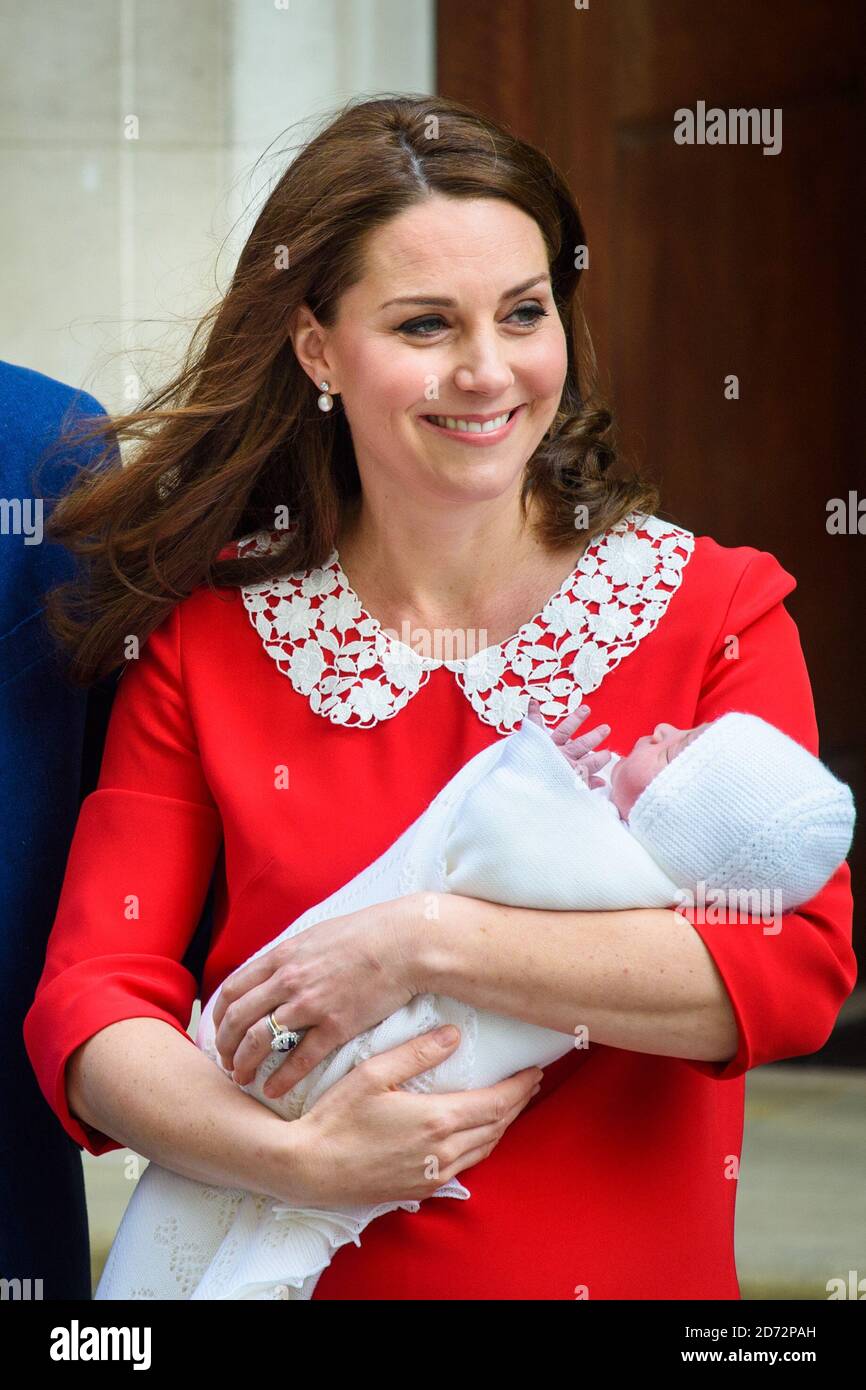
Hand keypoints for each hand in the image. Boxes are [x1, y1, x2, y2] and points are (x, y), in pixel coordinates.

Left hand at [211, 894, 422, 1099]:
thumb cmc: (366, 934)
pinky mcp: (336, 1025)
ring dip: (244, 1064)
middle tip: (225, 1062)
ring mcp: (311, 1004)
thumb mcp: (317, 935)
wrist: (404, 942)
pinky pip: (300, 1059)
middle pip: (237, 1018)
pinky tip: (273, 1090)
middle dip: (224, 1045)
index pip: (233, 989)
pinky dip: (281, 1079)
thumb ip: (292, 954)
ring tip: (241, 1078)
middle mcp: (289, 980)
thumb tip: (276, 969)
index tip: (220, 1031)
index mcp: (282, 956)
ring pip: (259, 1040)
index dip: (219, 1016)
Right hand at [291, 1026, 543, 1207]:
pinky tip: (474, 1135)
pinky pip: (463, 1167)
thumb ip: (417, 1053)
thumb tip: (454, 1035)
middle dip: (517, 1104)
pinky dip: (479, 1147)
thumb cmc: (336, 1116)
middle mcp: (442, 1152)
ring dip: (500, 1126)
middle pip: (496, 1127)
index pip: (497, 1103)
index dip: (520, 1087)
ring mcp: (432, 1175)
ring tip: (508, 1106)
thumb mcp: (373, 1073)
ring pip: (483, 1150)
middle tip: (528, 1084)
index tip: (534, 1071)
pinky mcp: (419, 1190)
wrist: (307, 1168)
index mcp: (437, 1120)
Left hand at [525, 697, 611, 788]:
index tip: (608, 754)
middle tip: (606, 728)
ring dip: (576, 719)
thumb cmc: (543, 791)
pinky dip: (533, 712)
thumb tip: (602, 782)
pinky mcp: (534, 742)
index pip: (590, 763)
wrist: (521, 791)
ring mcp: (549, 747)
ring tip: (585, 709)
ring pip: (565, 730)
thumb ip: (585, 785)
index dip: (600, 759)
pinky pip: (534, 724)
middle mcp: (561, 756)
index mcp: (570, 769)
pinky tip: (533, 702)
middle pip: (582, 744)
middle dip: (595, 736)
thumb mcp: (568, 791)